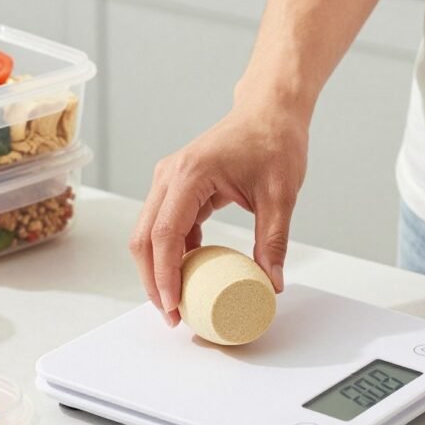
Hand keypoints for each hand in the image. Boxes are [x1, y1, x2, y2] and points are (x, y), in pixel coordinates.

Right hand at [129, 103, 307, 325]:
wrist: (269, 110)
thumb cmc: (274, 141)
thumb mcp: (281, 195)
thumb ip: (273, 241)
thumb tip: (271, 283)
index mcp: (190, 174)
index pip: (165, 234)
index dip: (165, 275)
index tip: (173, 305)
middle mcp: (169, 176)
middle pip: (144, 237)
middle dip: (152, 280)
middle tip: (171, 315)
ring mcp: (168, 180)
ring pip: (148, 233)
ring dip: (157, 269)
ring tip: (177, 301)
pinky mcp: (176, 187)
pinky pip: (164, 226)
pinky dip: (171, 254)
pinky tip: (187, 276)